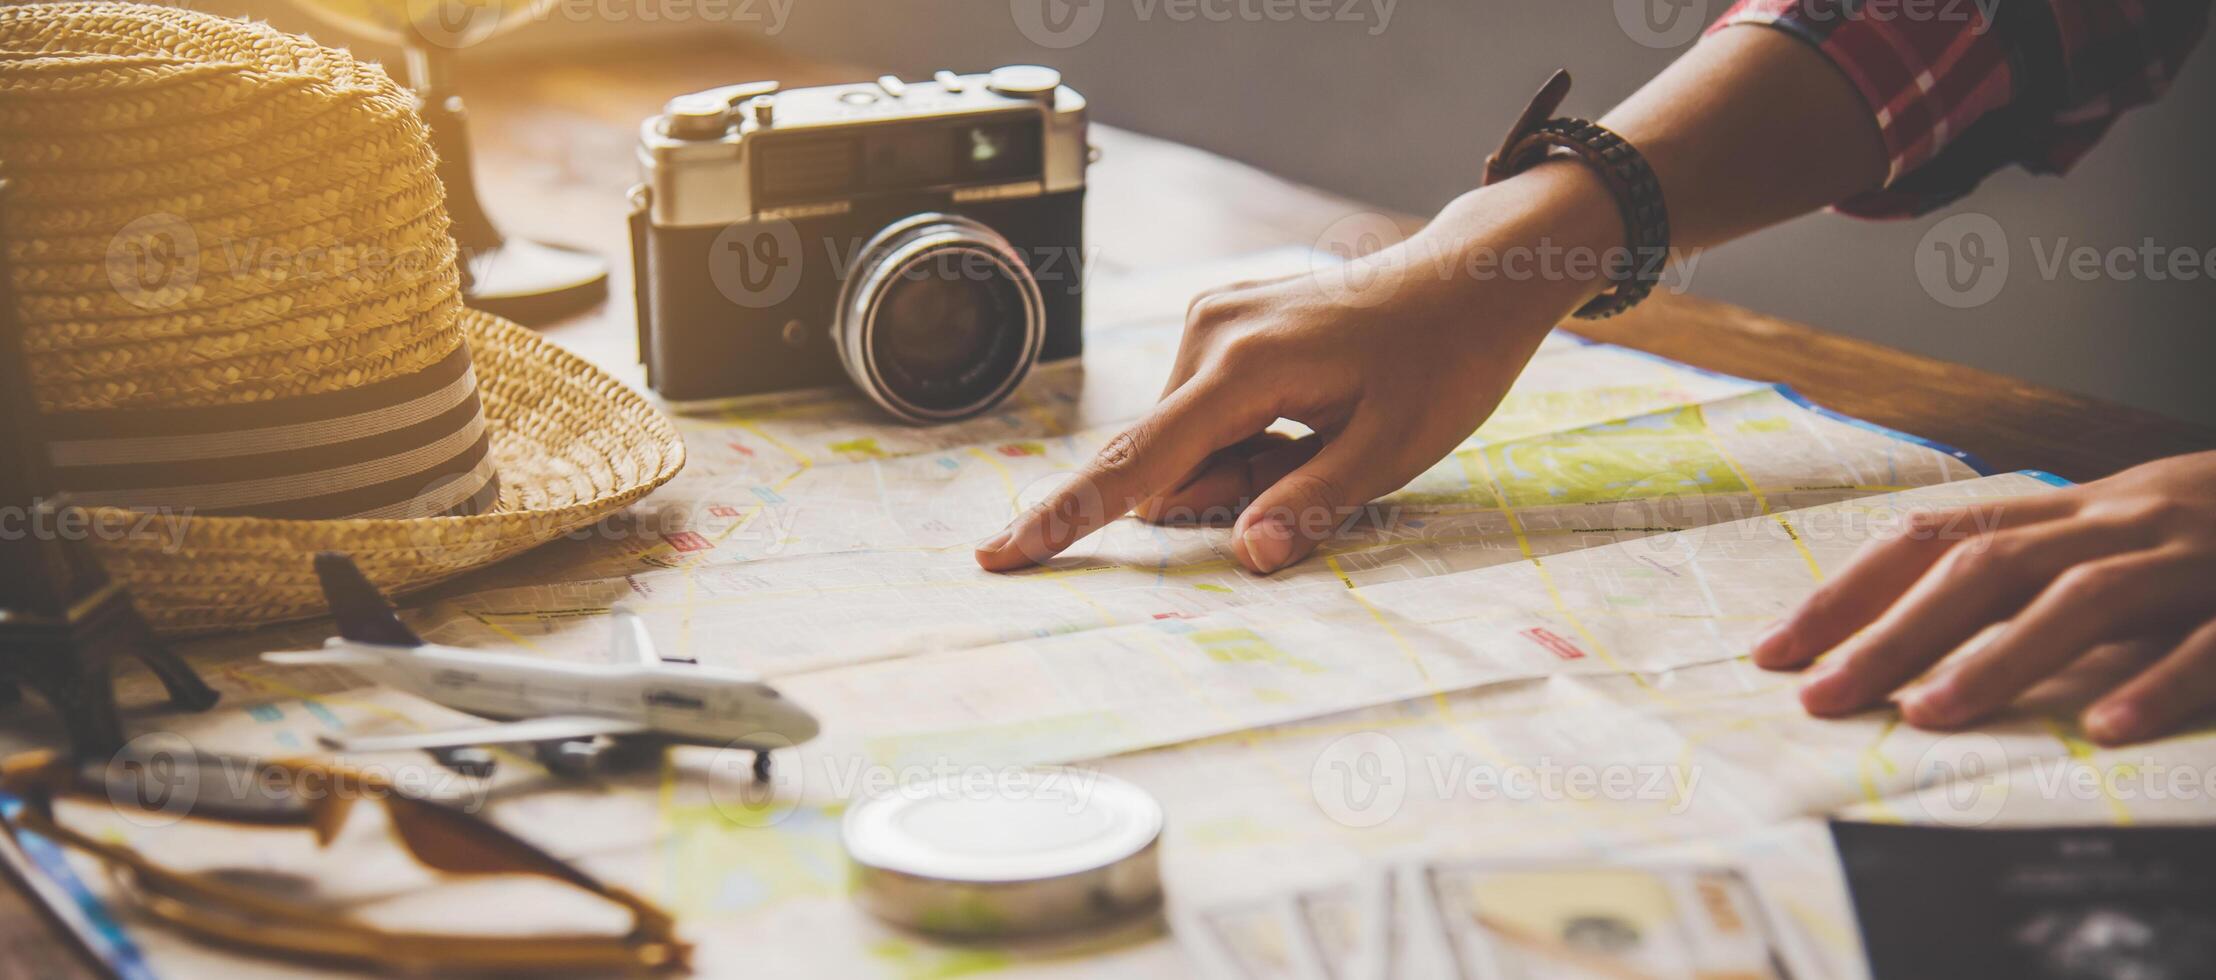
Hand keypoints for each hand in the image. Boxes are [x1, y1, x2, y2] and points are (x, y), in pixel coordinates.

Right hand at [974, 163, 1621, 574]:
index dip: (1068, 519)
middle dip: (1226, 493)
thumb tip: (1244, 557)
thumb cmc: (1444, 363)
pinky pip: (1207, 413)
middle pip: (1170, 463)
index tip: (998, 556)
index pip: (1139, 464)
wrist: (1471, 279)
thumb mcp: (1394, 451)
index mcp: (1244, 366)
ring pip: (1188, 444)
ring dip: (1242, 466)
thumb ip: (1312, 506)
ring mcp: (1212, 320)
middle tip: (1322, 465)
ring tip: (1325, 432)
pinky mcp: (1222, 323)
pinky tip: (1311, 410)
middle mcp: (1210, 332)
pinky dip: (1248, 436)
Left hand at [1755, 450, 2215, 744]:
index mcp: (2068, 514)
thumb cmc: (2208, 532)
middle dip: (1891, 633)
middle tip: (1821, 698)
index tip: (1775, 652)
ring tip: (1930, 714)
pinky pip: (2208, 639)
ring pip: (2080, 597)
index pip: (1932, 542)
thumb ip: (2023, 577)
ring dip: (1999, 657)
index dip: (1847, 593)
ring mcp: (2187, 557)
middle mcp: (2114, 522)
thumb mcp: (2108, 541)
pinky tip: (2105, 725)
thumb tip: (1898, 636)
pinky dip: (2156, 677)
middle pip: (1982, 570)